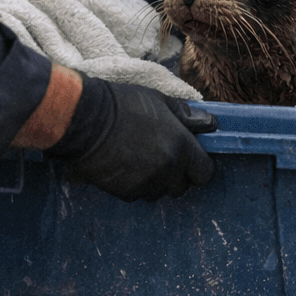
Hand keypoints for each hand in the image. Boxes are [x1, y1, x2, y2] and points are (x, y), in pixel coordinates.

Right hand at [49, 79, 216, 201]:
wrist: (86, 121)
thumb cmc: (124, 104)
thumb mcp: (160, 101)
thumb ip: (187, 116)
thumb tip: (209, 124)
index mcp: (181, 147)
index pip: (204, 173)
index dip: (198, 167)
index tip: (190, 159)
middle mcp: (167, 170)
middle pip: (182, 187)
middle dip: (176, 176)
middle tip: (161, 156)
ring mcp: (146, 184)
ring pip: (159, 192)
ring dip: (155, 182)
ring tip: (139, 159)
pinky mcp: (125, 193)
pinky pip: (138, 194)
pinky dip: (134, 185)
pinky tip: (123, 166)